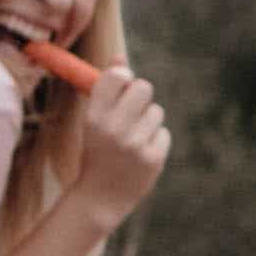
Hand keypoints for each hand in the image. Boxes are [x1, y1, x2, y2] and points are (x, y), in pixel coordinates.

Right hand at [65, 66, 172, 221]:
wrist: (100, 198)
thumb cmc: (96, 152)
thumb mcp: (92, 121)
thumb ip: (106, 89)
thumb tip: (121, 57)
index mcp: (94, 117)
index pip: (117, 76)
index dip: (122, 77)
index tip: (120, 86)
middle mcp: (114, 129)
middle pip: (143, 87)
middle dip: (139, 95)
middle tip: (130, 110)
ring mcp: (135, 145)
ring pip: (155, 111)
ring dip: (146, 120)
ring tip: (132, 138)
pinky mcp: (154, 158)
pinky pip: (163, 132)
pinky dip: (154, 139)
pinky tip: (140, 152)